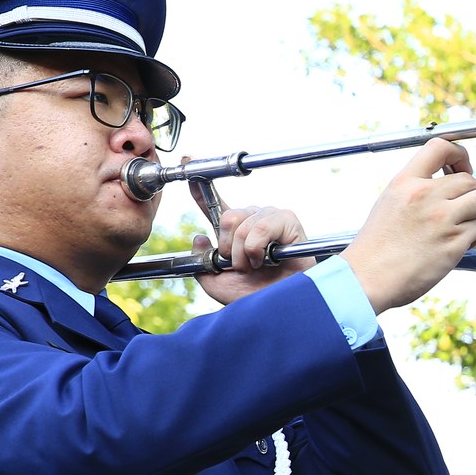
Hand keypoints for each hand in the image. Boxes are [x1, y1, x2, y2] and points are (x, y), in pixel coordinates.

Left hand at [195, 203, 314, 304]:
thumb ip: (202, 261)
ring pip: (243, 224)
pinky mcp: (288, 222)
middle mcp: (253, 219)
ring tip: (257, 266)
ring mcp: (271, 218)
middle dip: (229, 248)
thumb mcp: (216, 283)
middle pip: (228, 217)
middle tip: (241, 266)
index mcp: (235, 230)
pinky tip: (269, 260)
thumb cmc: (255, 296)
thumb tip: (199, 237)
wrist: (279, 306)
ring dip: (244, 253)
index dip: (199, 191)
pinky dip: (257, 247)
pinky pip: (261, 227)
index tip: (187, 168)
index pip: (215, 205)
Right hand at [340, 138, 475, 312]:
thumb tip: (446, 185)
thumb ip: (416, 189)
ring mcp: (441, 219)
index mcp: (406, 182)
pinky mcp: (453, 244)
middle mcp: (425, 196)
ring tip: (468, 223)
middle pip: (469, 179)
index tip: (463, 168)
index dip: (460, 154)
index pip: (440, 147)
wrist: (367, 278)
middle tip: (472, 204)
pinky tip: (461, 243)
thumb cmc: (376, 247)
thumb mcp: (389, 202)